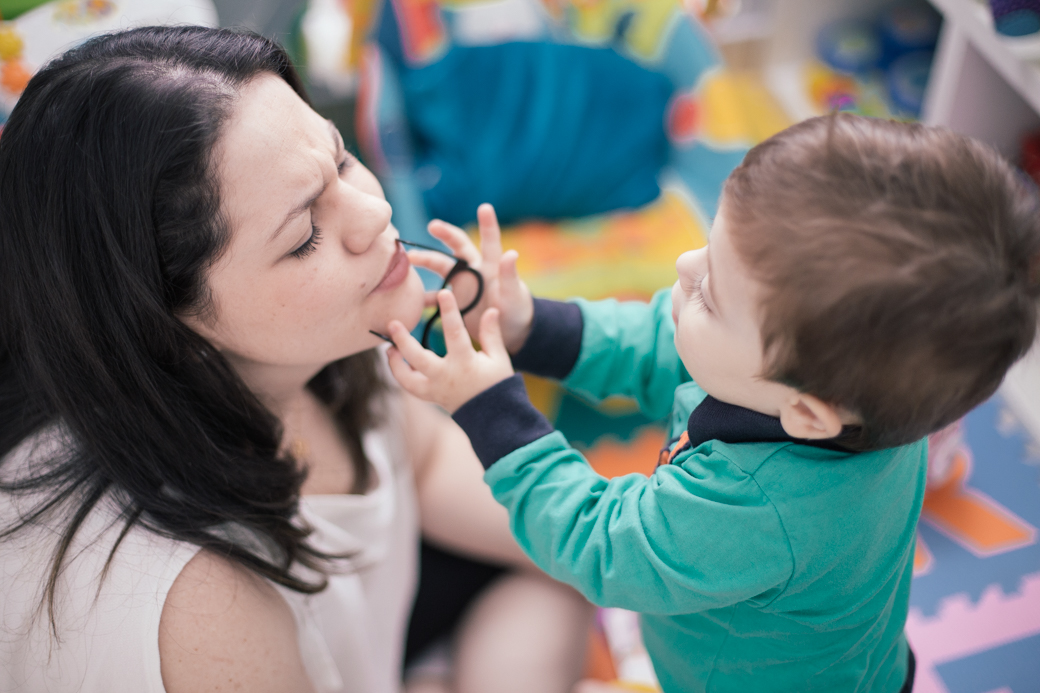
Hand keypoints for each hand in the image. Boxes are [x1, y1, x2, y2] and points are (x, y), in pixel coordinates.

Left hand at [386, 289, 514, 413]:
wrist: (491, 416)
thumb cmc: (496, 383)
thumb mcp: (498, 358)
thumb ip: (491, 334)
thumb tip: (490, 310)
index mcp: (465, 363)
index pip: (455, 332)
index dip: (449, 311)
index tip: (444, 292)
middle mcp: (446, 376)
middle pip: (418, 358)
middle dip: (403, 341)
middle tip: (392, 323)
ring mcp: (435, 389)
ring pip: (407, 378)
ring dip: (394, 362)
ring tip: (389, 347)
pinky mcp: (429, 396)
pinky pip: (408, 386)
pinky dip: (399, 373)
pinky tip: (394, 358)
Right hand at [409, 203, 533, 352]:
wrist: (508, 332)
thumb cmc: (517, 310)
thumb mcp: (514, 295)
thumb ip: (510, 276)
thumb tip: (511, 253)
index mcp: (492, 266)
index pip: (490, 242)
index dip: (488, 224)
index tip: (485, 207)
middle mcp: (475, 270)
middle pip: (458, 248)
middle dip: (445, 234)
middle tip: (432, 226)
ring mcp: (462, 283)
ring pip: (442, 266)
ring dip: (426, 261)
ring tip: (409, 259)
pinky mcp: (454, 300)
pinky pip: (435, 296)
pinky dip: (422, 296)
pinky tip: (408, 295)